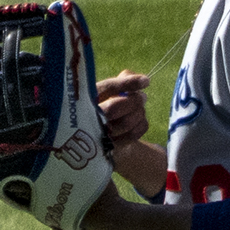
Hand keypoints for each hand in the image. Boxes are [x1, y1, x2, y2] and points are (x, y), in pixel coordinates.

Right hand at [96, 70, 166, 196]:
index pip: (106, 88)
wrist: (97, 138)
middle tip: (142, 97)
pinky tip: (140, 120)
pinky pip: (133, 135)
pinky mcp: (108, 148)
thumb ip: (120, 81)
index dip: (127, 83)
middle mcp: (86, 117)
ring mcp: (97, 135)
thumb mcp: (105, 92)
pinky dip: (142, 125)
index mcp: (83, 98)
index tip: (146, 81)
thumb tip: (139, 81)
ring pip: (126, 122)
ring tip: (140, 108)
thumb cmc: (102, 107)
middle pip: (114, 107)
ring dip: (139, 112)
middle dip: (134, 101)